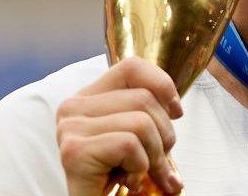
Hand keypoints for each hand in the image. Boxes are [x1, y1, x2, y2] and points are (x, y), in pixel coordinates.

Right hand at [56, 57, 184, 194]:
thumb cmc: (116, 174)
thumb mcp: (134, 135)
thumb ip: (146, 112)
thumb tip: (177, 107)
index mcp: (87, 96)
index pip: (132, 66)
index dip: (163, 85)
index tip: (176, 112)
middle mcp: (72, 107)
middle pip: (144, 98)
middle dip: (165, 134)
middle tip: (157, 161)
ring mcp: (70, 129)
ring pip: (141, 122)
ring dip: (154, 155)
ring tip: (141, 172)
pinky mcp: (74, 152)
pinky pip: (129, 145)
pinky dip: (139, 167)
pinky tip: (126, 180)